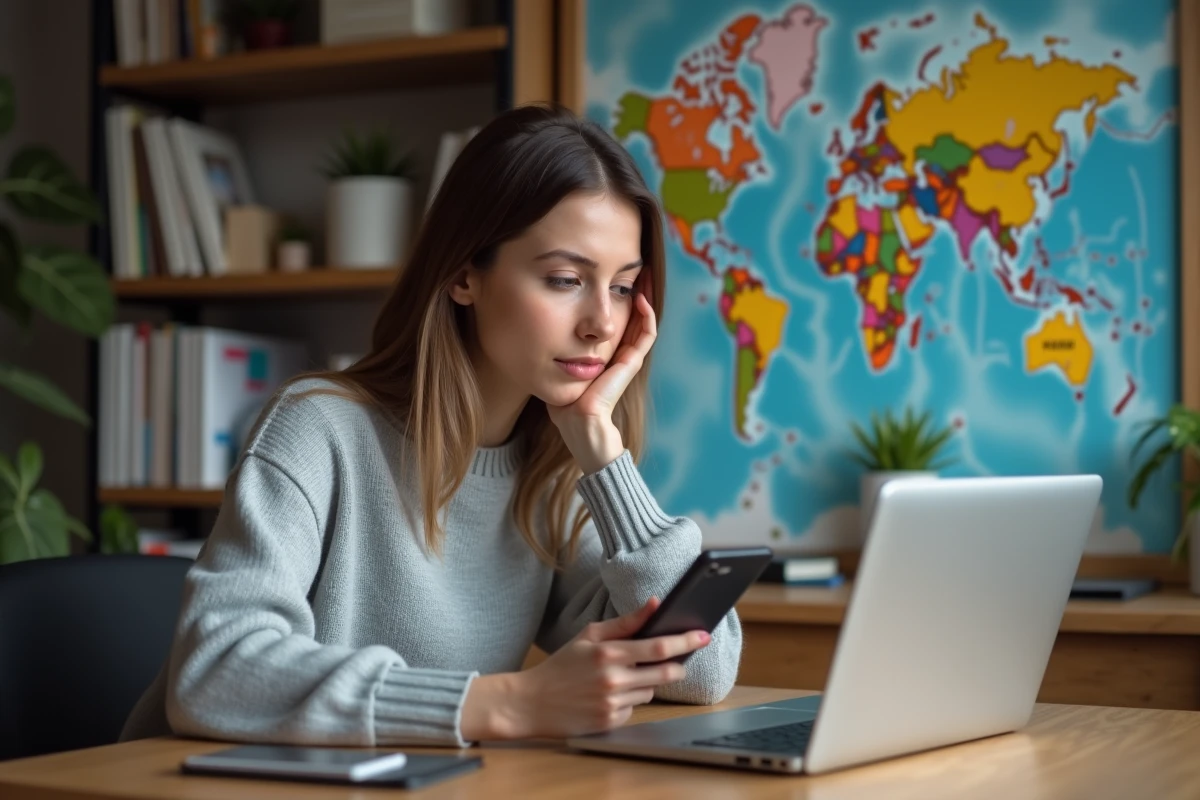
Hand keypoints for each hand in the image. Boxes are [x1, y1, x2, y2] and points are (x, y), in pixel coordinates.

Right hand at [460, 597, 709, 740]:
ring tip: (623, 677)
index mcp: (608, 653)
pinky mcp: (611, 722)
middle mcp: (614, 679)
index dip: (685, 641)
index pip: (658, 646)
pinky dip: (630, 700)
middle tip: (679, 660)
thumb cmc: (561, 665)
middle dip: (678, 665)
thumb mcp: (589, 636)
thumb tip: (655, 603)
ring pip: (651, 690)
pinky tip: (609, 695)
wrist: (531, 703)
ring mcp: (613, 703)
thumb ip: (624, 622)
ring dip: (648, 682)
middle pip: (665, 672)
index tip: (703, 635)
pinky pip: (635, 708)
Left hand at [546, 286, 657, 473]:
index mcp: (603, 351)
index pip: (615, 317)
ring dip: (644, 295)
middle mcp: (618, 351)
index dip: (615, 295)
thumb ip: (552, 346)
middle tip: (635, 265)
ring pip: (642, 319)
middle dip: (632, 288)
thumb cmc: (562, 400)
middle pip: (632, 313)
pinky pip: (646, 333)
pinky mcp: (632, 362)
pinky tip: (640, 296)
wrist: (576, 422)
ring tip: (643, 273)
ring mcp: (628, 356)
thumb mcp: (556, 363)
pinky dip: (647, 315)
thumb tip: (529, 324)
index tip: (609, 273)